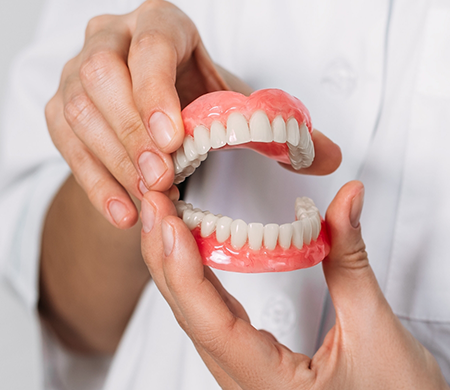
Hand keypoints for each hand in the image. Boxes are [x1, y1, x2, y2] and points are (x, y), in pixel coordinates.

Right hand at [45, 0, 228, 228]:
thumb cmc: (196, 95)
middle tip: (161, 178)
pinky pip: (66, 145)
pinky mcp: (59, 107)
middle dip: (133, 134)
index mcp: (158, 21)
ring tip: (148, 197)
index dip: (157, 94)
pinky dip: (96, 184)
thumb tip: (248, 133)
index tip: (172, 141)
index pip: (150, 47)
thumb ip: (227, 109)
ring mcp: (75, 70)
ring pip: (78, 112)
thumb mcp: (219, 95)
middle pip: (102, 76)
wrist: (164, 107)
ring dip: (115, 163)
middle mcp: (109, 36)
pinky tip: (123, 212)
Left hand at [140, 181, 449, 389]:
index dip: (183, 268)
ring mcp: (243, 373)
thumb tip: (347, 200)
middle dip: (165, 254)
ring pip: (194, 315)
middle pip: (189, 314)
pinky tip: (192, 251)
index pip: (211, 322)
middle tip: (155, 200)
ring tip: (166, 215)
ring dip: (176, 263)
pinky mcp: (251, 362)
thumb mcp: (375, 329)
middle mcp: (244, 382)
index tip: (167, 220)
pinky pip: (211, 317)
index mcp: (268, 385)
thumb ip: (351, 260)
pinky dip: (196, 279)